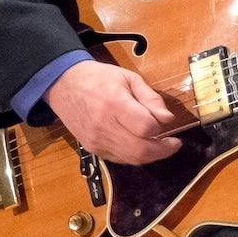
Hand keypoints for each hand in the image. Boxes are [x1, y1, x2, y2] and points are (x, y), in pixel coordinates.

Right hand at [45, 59, 182, 164]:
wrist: (63, 85)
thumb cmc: (100, 78)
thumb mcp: (129, 78)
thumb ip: (150, 99)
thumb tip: (168, 119)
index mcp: (115, 105)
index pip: (146, 128)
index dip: (160, 128)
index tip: (167, 122)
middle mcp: (104, 127)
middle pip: (140, 150)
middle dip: (163, 150)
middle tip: (174, 144)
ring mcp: (96, 141)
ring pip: (131, 159)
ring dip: (151, 156)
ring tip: (161, 146)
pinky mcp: (92, 149)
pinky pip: (120, 159)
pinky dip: (134, 156)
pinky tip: (141, 146)